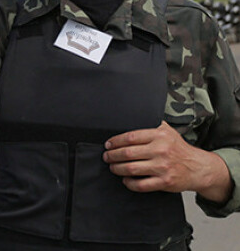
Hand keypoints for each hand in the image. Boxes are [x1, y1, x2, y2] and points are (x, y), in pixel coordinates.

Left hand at [103, 121, 231, 202]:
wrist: (198, 167)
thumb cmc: (178, 148)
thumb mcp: (167, 131)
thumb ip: (151, 125)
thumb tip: (129, 119)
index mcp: (160, 136)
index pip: (130, 137)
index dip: (115, 141)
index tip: (108, 144)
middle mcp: (161, 150)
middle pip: (128, 153)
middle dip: (113, 155)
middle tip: (106, 156)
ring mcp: (163, 167)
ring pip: (132, 169)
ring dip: (117, 168)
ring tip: (112, 167)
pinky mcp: (165, 182)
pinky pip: (141, 184)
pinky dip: (129, 183)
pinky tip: (125, 179)